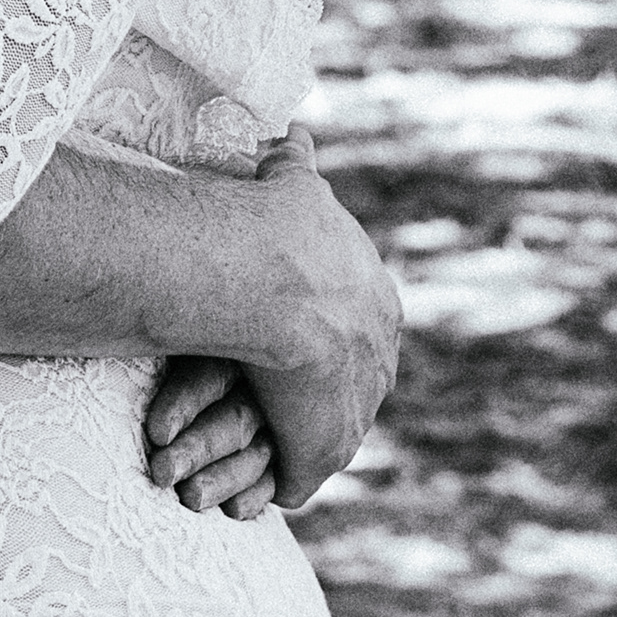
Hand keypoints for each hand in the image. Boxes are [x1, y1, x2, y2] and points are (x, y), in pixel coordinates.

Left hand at [142, 355, 280, 519]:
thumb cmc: (154, 363)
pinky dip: (255, 496)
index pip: (209, 375)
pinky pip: (278, 480)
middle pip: (234, 419)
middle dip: (197, 451)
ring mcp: (275, 424)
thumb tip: (106, 356)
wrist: (186, 383)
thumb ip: (145, 350)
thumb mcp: (159, 354)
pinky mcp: (285, 460)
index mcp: (225, 350)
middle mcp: (257, 385)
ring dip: (223, 479)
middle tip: (162, 473)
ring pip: (258, 453)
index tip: (156, 433)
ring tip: (189, 500)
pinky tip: (232, 511)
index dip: (184, 403)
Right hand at [239, 128, 398, 507]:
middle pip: (348, 391)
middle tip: (265, 402)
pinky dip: (266, 483)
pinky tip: (238, 488)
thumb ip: (295, 162)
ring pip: (319, 438)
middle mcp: (378, 361)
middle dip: (311, 400)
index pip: (356, 331)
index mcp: (375, 304)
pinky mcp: (323, 448)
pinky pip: (294, 478)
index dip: (319, 337)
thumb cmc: (280, 225)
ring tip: (239, 457)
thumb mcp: (294, 183)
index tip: (287, 340)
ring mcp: (354, 409)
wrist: (282, 275)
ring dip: (282, 448)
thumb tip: (293, 127)